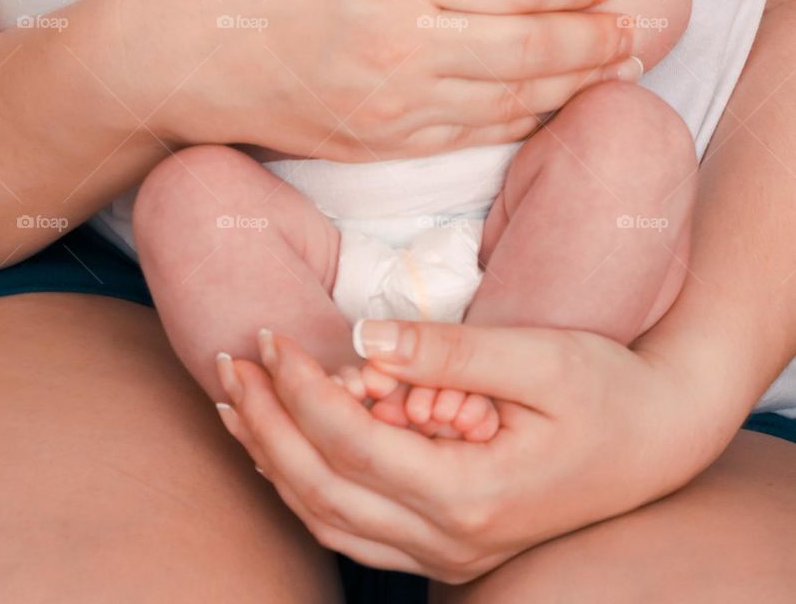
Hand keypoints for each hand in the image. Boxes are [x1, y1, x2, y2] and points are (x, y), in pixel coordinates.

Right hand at [109, 0, 632, 156]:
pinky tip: (543, 107)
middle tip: (633, 29)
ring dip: (572, 85)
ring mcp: (392, 106)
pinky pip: (469, 136)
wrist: (166, 57)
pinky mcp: (375, 145)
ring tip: (615, 70)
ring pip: (511, 99)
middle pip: (533, 47)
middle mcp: (404, 48)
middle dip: (593, 39)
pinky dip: (518, 122)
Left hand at [213, 321, 732, 583]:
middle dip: (267, 424)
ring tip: (235, 401)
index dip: (301, 390)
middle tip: (232, 362)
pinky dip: (307, 485)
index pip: (354, 446)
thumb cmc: (605, 390)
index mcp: (472, 493)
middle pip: (324, 490)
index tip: (270, 336)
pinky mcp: (448, 541)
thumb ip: (449, 352)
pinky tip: (283, 444)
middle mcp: (452, 539)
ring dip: (274, 459)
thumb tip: (362, 337)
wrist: (656, 441)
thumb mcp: (539, 357)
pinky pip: (355, 527)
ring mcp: (449, 551)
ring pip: (330, 520)